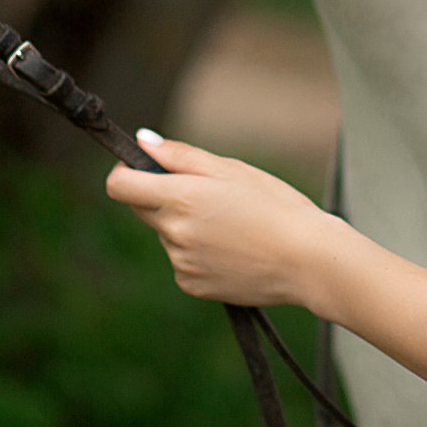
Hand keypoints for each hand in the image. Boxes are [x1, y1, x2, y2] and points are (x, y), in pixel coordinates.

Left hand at [106, 130, 339, 307]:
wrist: (307, 260)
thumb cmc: (275, 205)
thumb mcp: (231, 168)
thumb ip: (180, 155)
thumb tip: (141, 142)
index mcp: (180, 197)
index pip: (119, 186)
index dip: (126, 173)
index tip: (144, 169)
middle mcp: (173, 232)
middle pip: (143, 208)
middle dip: (163, 196)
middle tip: (208, 195)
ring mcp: (181, 262)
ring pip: (166, 235)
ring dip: (185, 225)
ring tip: (232, 226)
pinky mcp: (192, 284)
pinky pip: (182, 261)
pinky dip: (198, 253)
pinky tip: (232, 250)